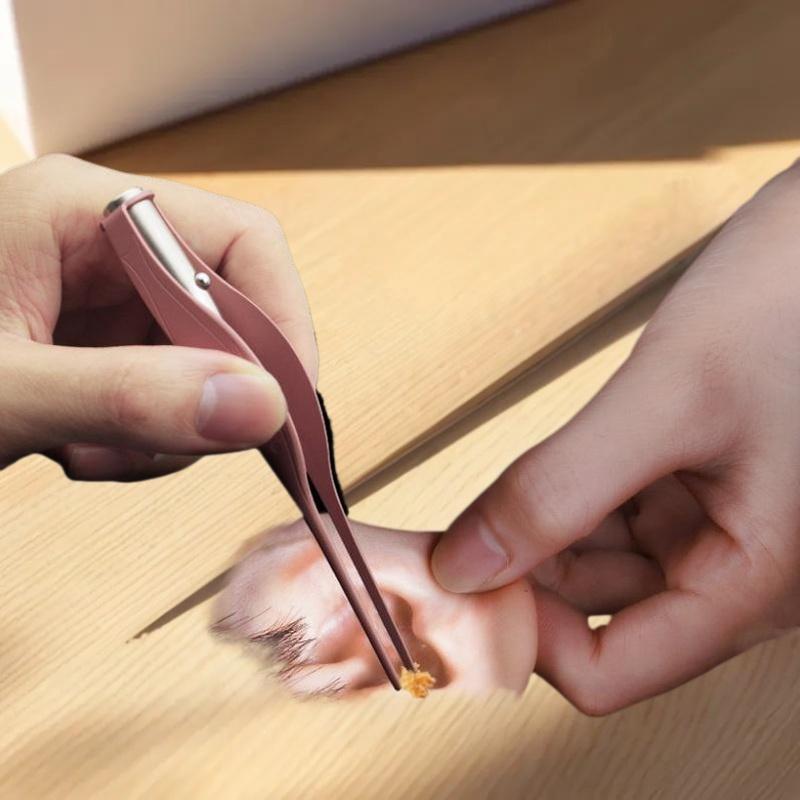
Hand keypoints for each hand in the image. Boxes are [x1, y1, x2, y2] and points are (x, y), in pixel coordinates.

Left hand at [0, 155, 315, 479]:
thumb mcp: (1, 389)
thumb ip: (127, 395)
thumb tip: (258, 408)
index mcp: (86, 213)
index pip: (241, 243)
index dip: (280, 321)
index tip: (284, 404)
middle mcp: (106, 249)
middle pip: (228, 311)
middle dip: (216, 393)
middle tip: (185, 444)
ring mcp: (103, 303)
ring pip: (204, 365)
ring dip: (174, 428)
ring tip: (101, 453)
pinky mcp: (98, 349)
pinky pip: (168, 395)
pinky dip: (145, 443)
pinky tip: (85, 452)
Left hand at [432, 160, 799, 713]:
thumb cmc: (795, 300)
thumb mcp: (667, 399)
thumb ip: (560, 489)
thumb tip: (465, 565)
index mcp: (753, 578)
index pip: (610, 672)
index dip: (527, 636)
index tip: (461, 586)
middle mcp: (734, 566)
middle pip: (594, 618)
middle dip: (518, 580)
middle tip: (443, 544)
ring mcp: (710, 523)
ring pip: (594, 565)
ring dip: (532, 540)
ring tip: (477, 507)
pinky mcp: (689, 481)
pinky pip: (607, 516)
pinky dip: (559, 502)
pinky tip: (527, 479)